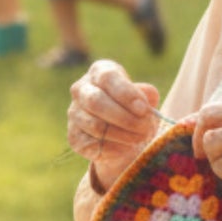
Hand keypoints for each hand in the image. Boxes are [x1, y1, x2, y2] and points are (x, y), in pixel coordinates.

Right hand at [68, 60, 161, 188]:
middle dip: (125, 117)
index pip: (107, 78)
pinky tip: (126, 146)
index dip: (126, 94)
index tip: (144, 109)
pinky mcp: (74, 137)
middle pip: (96, 101)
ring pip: (96, 126)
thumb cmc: (135, 110)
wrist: (124, 136)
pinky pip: (93, 144)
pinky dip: (114, 148)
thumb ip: (147, 95)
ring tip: (140, 137)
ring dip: (123, 135)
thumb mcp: (145, 98)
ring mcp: (74, 113)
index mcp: (99, 72)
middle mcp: (81, 89)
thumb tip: (145, 99)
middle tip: (145, 127)